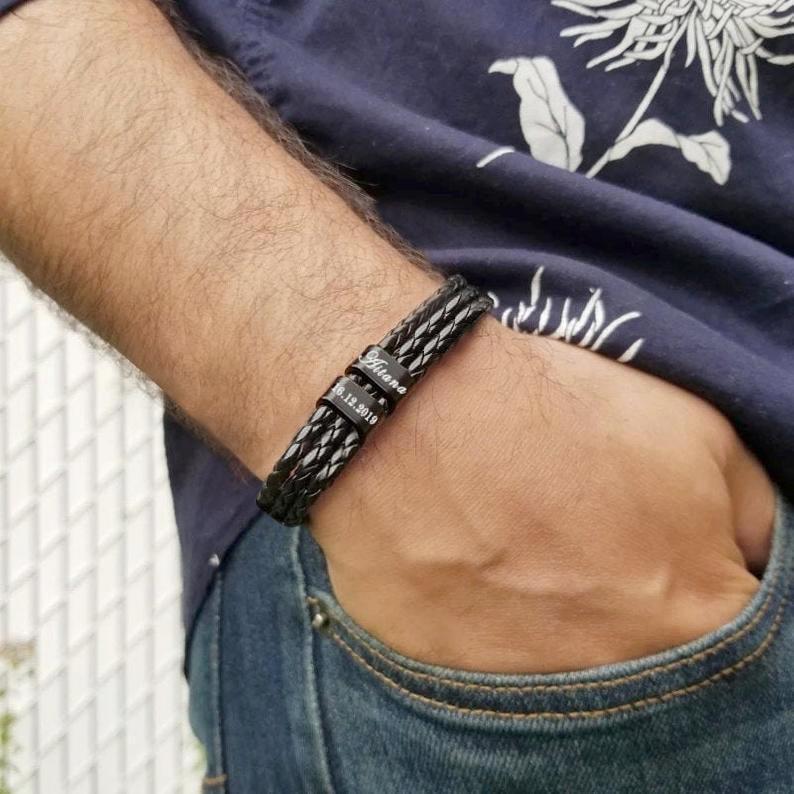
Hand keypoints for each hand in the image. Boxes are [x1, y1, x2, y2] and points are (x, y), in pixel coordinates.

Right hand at [310, 318, 775, 672]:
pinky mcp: (445, 680)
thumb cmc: (556, 416)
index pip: (733, 635)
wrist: (416, 415)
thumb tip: (746, 555)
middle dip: (625, 607)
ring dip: (552, 618)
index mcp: (693, 621)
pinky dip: (484, 623)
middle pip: (642, 661)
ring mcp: (521, 689)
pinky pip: (483, 666)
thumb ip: (751, 514)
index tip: (659, 553)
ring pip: (560, 670)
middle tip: (582, 547)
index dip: (693, 582)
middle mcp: (613, 679)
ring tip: (519, 547)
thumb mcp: (698, 433)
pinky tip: (469, 563)